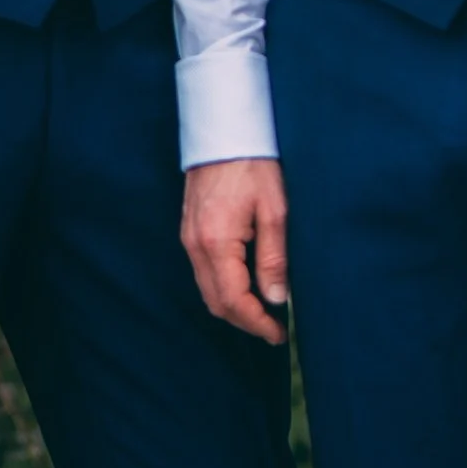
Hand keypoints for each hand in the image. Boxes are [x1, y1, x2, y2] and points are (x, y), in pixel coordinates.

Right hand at [182, 157, 288, 342]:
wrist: (224, 132)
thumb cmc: (254, 165)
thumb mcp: (275, 210)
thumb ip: (274, 258)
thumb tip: (276, 298)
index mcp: (216, 242)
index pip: (233, 300)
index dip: (256, 323)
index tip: (278, 334)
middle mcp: (195, 245)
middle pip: (216, 302)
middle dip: (244, 321)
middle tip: (274, 329)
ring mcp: (188, 239)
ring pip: (207, 290)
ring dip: (234, 306)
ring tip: (264, 312)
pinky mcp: (190, 232)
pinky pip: (203, 273)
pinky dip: (224, 288)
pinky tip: (246, 285)